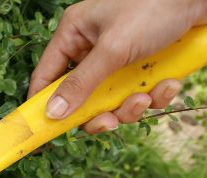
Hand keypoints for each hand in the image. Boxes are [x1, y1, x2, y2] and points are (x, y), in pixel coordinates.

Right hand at [30, 0, 206, 132]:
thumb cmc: (155, 5)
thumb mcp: (114, 48)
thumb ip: (81, 82)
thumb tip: (53, 113)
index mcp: (75, 34)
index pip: (46, 76)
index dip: (44, 103)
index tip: (44, 131)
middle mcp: (93, 47)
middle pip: (81, 96)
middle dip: (99, 112)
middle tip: (110, 122)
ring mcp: (119, 58)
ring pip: (111, 100)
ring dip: (130, 106)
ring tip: (147, 96)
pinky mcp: (144, 66)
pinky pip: (139, 93)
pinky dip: (155, 95)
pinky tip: (169, 84)